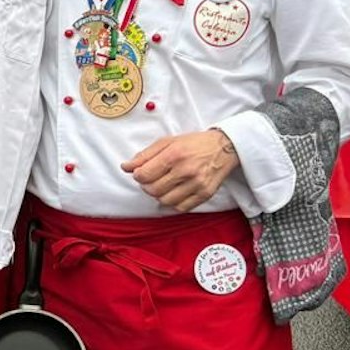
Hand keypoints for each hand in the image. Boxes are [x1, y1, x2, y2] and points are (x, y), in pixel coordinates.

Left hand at [122, 129, 240, 211]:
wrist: (224, 147)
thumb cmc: (193, 143)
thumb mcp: (167, 142)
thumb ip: (144, 155)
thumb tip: (125, 167)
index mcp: (174, 155)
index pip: (144, 175)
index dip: (138, 175)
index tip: (141, 172)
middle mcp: (186, 170)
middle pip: (153, 190)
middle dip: (147, 186)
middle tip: (152, 179)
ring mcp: (197, 184)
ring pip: (165, 201)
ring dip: (159, 195)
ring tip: (163, 185)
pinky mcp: (205, 194)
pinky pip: (181, 207)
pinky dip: (173, 203)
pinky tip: (174, 192)